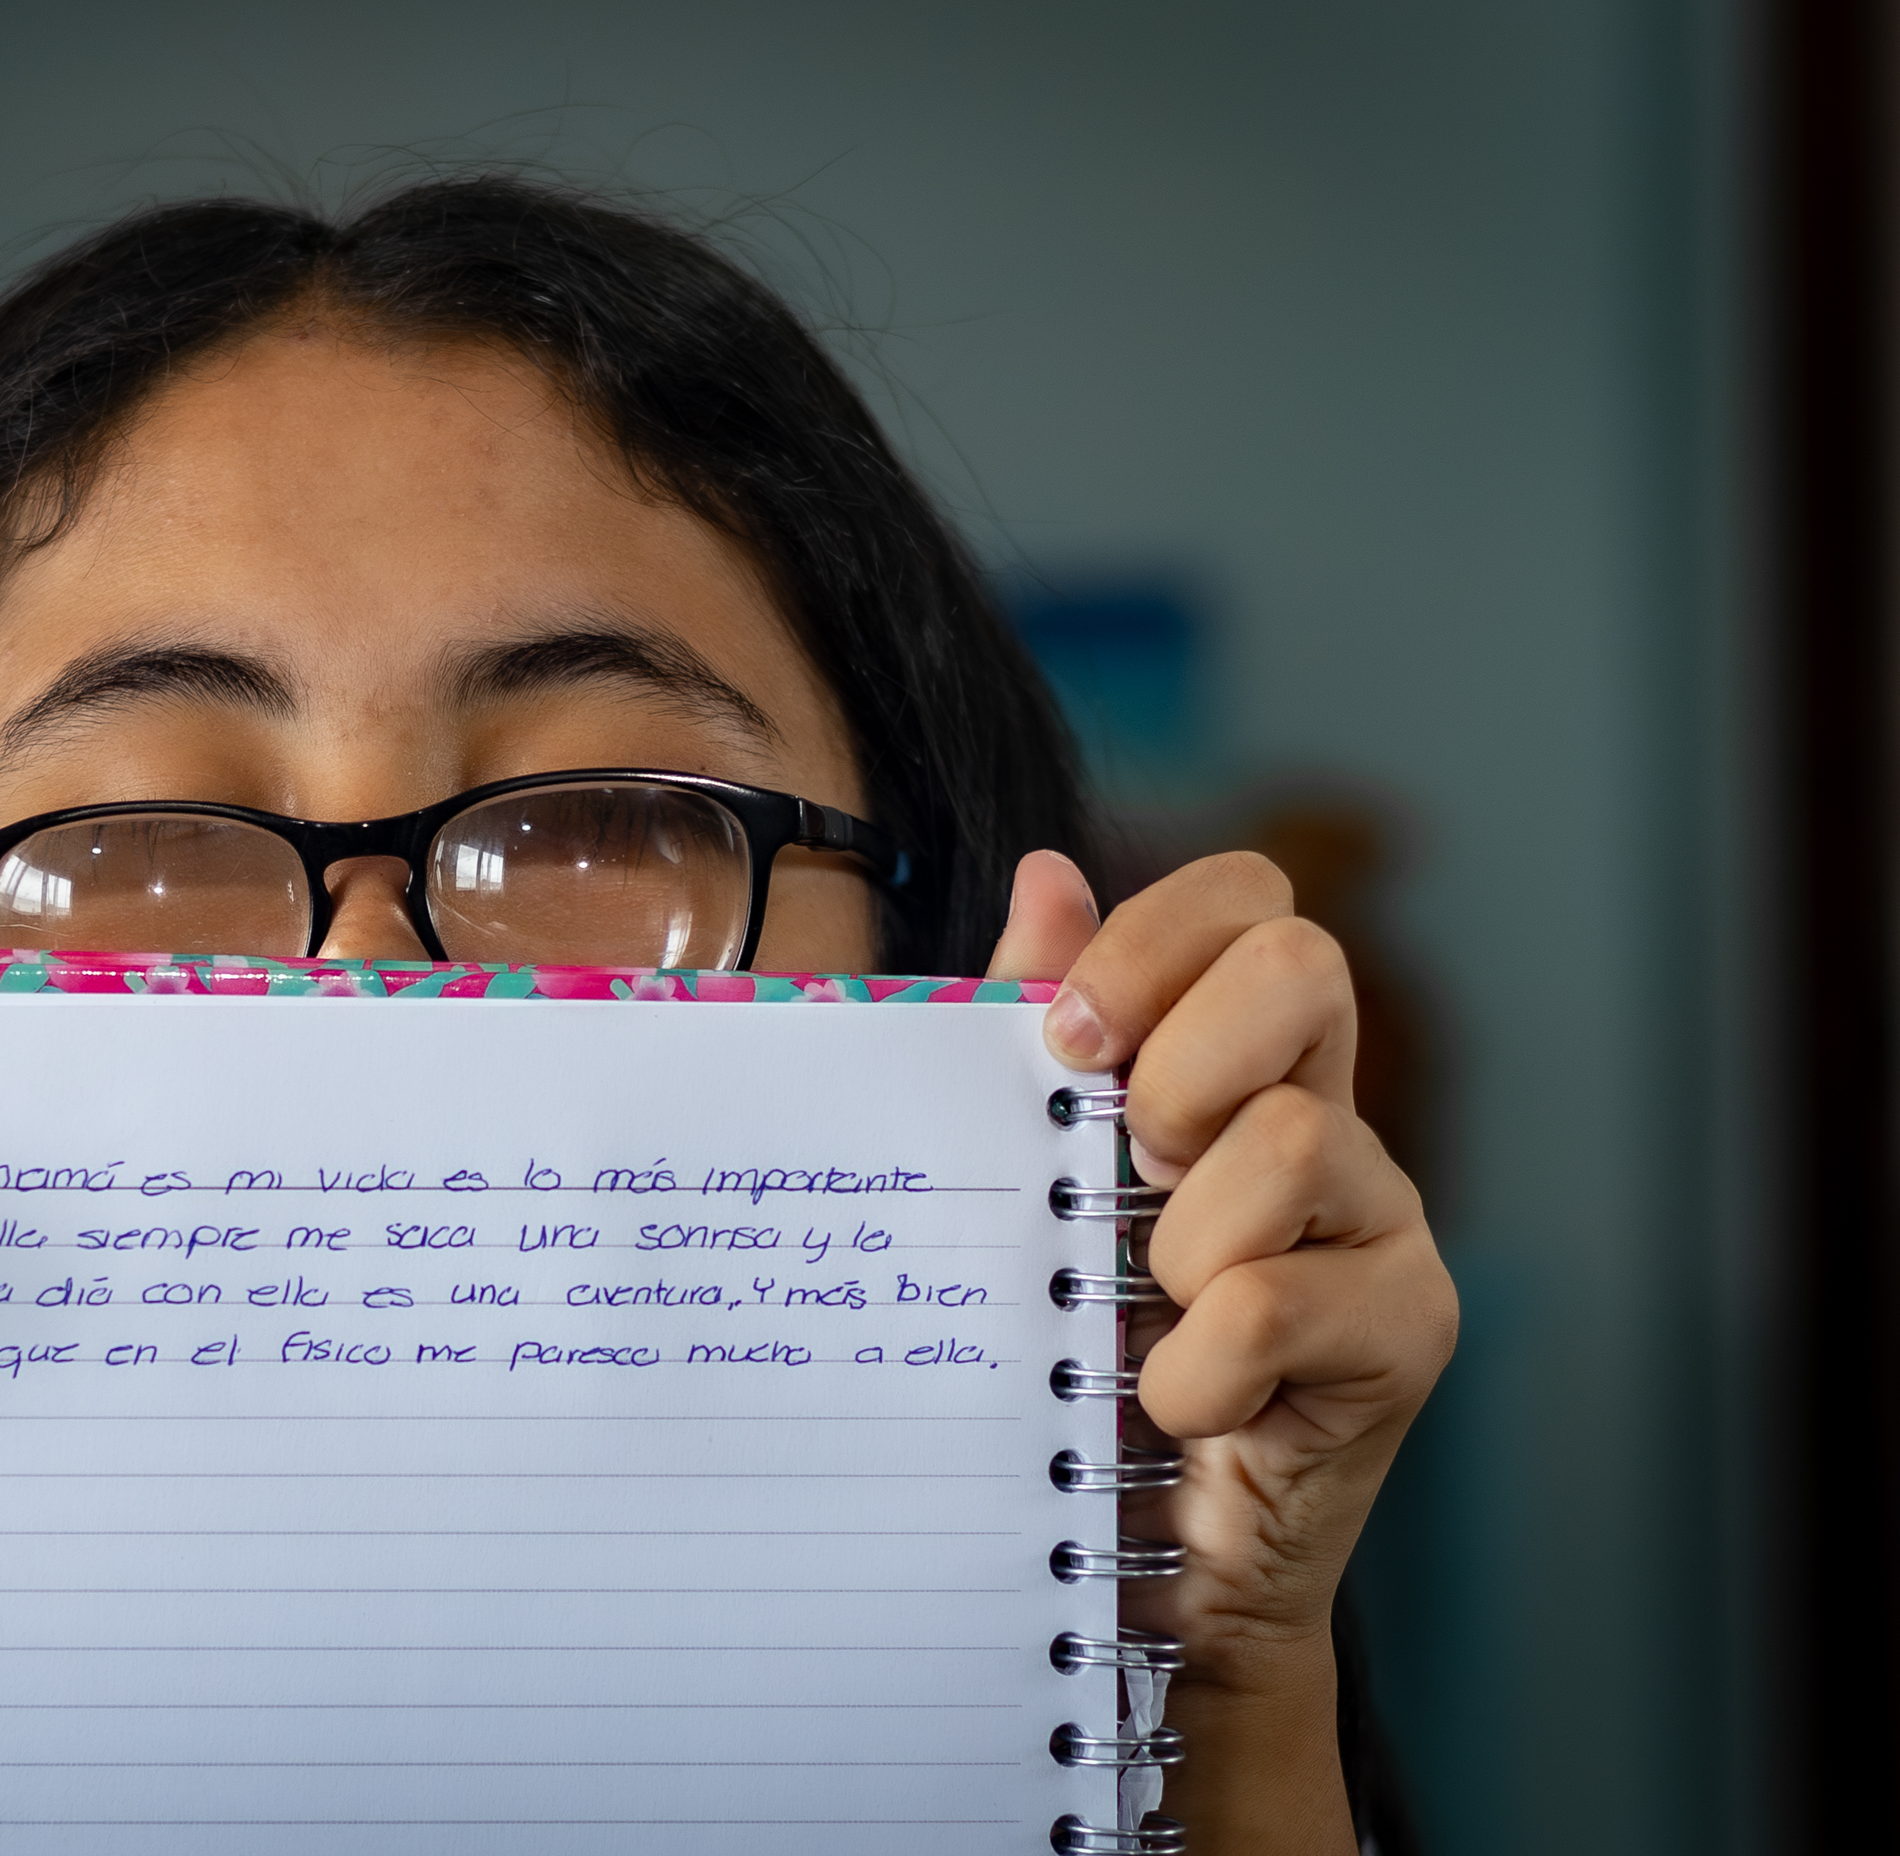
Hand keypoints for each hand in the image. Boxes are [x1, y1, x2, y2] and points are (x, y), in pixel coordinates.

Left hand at [988, 849, 1457, 1854]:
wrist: (1131, 1563)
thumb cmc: (1072, 1353)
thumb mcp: (1028, 1179)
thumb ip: (1028, 1031)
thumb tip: (1047, 874)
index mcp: (1239, 1065)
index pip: (1253, 900)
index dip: (1159, 935)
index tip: (1069, 1040)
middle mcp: (1331, 1118)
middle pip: (1303, 961)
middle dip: (1180, 1060)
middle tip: (1126, 1172)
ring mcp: (1383, 1222)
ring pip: (1293, 1139)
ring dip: (1176, 1245)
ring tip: (1148, 1319)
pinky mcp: (1408, 1331)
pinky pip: (1277, 1302)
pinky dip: (1192, 1367)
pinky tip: (1178, 1405)